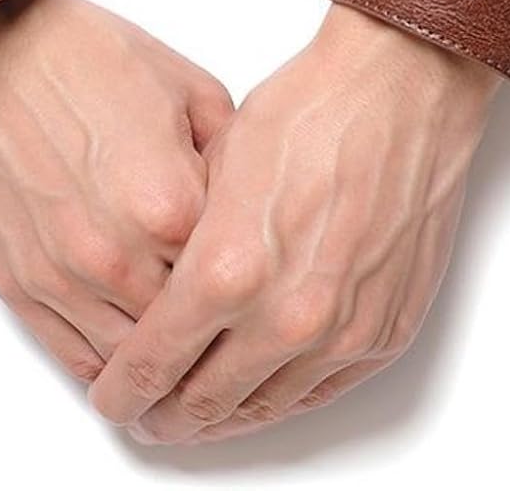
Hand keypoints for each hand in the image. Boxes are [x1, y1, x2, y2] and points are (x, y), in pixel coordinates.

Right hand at [0, 0, 233, 382]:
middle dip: (210, 333)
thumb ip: (234, 158)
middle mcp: (121, 255)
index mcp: (174, 206)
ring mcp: (66, 277)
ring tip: (181, 357)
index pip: (234, 282)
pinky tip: (127, 358)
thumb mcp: (193, 89)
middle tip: (229, 333)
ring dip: (159, 364)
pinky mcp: (21, 284)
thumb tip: (255, 208)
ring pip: (131, 361)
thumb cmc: (88, 58)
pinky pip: (73, 357)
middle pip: (186, 333)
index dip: (250, 286)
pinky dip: (107, 367)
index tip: (261, 288)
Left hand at [88, 4, 498, 441]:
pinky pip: (320, 391)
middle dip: (164, 414)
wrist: (398, 92)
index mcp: (226, 271)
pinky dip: (280, 397)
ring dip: (221, 417)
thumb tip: (161, 291)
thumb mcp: (212, 171)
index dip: (123, 389)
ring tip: (193, 411)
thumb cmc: (308, 112)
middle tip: (144, 413)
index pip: (152, 363)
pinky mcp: (384, 333)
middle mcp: (283, 318)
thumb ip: (184, 245)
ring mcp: (340, 334)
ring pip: (263, 408)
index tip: (111, 395)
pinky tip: (256, 390)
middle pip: (203, 402)